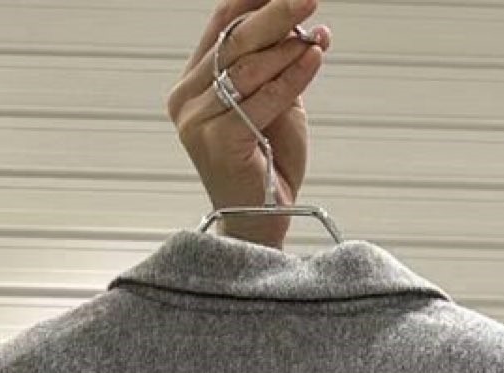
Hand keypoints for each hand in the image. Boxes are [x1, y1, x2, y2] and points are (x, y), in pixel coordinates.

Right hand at [167, 1, 331, 247]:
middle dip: (276, 13)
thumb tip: (300, 19)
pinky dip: (293, 77)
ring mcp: (197, 123)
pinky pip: (261, 99)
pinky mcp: (217, 143)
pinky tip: (315, 58)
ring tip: (317, 34)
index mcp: (193, 83)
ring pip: (247, 68)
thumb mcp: (273, 99)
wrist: (262, 221)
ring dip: (288, 46)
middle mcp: (186, 100)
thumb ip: (276, 62)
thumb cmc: (268, 163)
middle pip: (234, 40)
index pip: (221, 23)